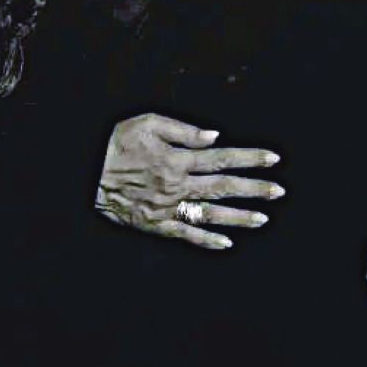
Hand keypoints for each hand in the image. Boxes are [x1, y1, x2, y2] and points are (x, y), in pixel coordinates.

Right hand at [96, 112, 283, 249]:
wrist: (86, 173)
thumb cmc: (117, 143)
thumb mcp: (148, 123)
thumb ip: (184, 130)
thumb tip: (215, 136)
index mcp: (178, 158)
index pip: (222, 157)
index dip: (250, 158)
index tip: (274, 159)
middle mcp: (178, 184)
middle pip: (223, 187)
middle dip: (254, 189)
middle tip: (279, 191)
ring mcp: (168, 207)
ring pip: (210, 214)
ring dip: (239, 217)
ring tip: (263, 219)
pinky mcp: (156, 224)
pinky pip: (186, 234)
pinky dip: (207, 239)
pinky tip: (226, 243)